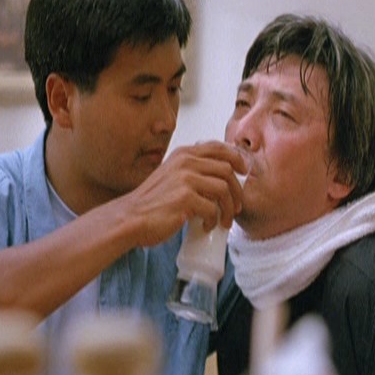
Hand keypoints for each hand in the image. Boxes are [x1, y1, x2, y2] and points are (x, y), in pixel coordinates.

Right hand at [122, 141, 247, 246]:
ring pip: (224, 189)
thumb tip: (218, 178)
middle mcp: (185, 162)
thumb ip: (189, 171)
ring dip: (229, 209)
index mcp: (183, 154)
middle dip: (237, 191)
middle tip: (236, 207)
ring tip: (224, 222)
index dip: (237, 158)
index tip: (244, 172)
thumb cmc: (151, 202)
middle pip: (227, 170)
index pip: (218, 148)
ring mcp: (186, 179)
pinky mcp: (186, 198)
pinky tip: (206, 227)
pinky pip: (213, 209)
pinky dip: (214, 221)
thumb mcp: (170, 175)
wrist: (131, 218)